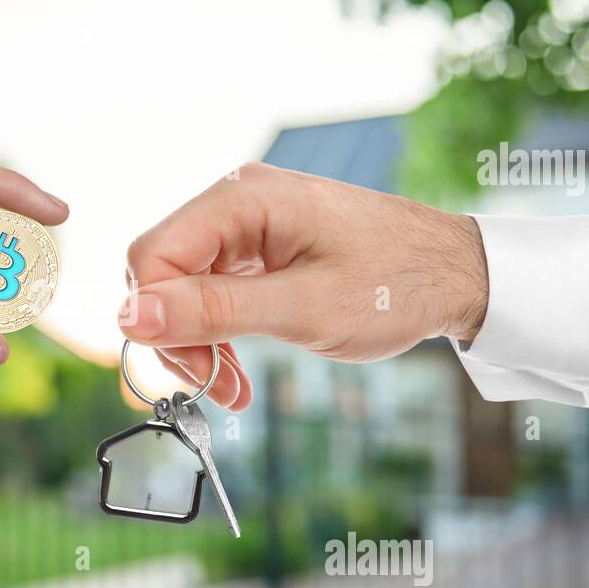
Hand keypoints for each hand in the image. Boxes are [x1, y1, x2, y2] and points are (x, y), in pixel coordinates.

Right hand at [119, 163, 487, 410]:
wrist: (457, 274)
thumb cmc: (394, 285)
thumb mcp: (301, 309)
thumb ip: (213, 311)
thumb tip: (131, 316)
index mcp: (242, 199)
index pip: (153, 255)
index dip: (156, 319)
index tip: (193, 372)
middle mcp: (236, 200)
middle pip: (162, 272)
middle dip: (179, 337)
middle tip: (218, 388)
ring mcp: (247, 222)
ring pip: (182, 287)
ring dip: (198, 343)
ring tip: (233, 389)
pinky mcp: (259, 245)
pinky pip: (211, 289)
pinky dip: (218, 332)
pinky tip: (238, 368)